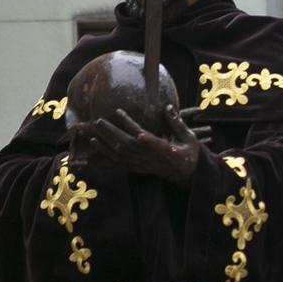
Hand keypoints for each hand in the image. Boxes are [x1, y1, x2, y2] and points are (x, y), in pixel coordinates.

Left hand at [81, 105, 202, 185]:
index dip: (128, 123)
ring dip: (105, 143)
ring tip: (93, 132)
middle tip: (98, 120)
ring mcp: (141, 164)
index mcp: (160, 148)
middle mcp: (148, 156)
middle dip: (110, 132)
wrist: (188, 174)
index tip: (117, 112)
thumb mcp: (189, 137)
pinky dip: (105, 157)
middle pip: (125, 144)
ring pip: (120, 154)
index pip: (141, 134)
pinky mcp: (137, 169)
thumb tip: (167, 107)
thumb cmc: (189, 153)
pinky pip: (118, 164)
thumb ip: (176, 123)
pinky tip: (95, 149)